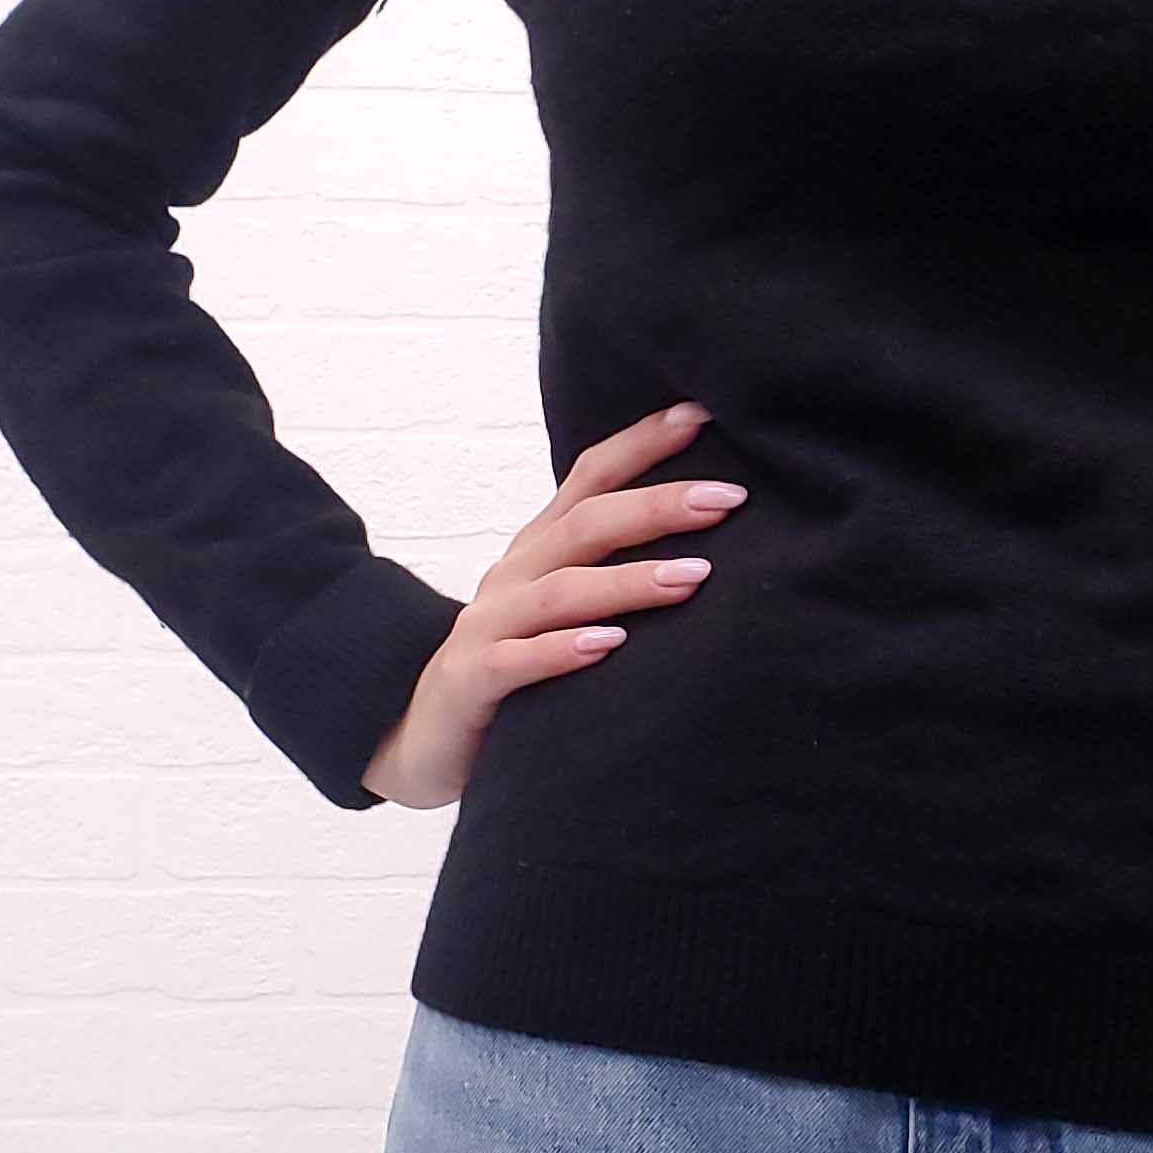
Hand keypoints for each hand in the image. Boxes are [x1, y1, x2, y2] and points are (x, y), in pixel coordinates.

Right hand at [359, 399, 742, 808]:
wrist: (426, 736)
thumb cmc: (517, 664)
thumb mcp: (564, 607)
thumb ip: (616, 569)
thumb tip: (714, 545)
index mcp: (540, 548)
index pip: (590, 478)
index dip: (640, 444)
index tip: (700, 415)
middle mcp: (514, 574)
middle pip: (586, 525)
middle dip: (656, 506)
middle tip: (726, 499)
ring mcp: (488, 625)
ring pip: (560, 592)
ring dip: (628, 582)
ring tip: (693, 576)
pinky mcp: (471, 680)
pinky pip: (516, 661)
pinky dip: (562, 651)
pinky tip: (610, 646)